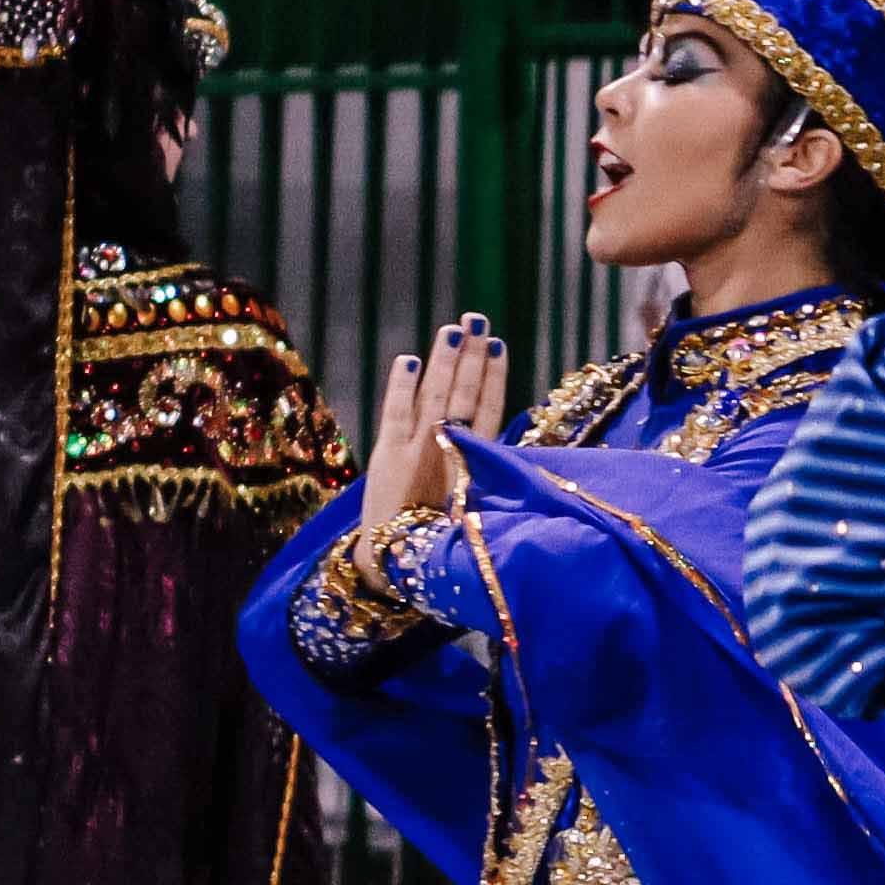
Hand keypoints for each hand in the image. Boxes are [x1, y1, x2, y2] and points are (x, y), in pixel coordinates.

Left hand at [361, 316, 511, 542]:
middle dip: (470, 355)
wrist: (398, 565)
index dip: (493, 376)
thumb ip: (484, 470)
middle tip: (476, 319)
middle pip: (463, 394)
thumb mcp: (475, 506)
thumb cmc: (441, 538)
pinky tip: (408, 358)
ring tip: (452, 328)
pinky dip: (401, 384)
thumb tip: (493, 435)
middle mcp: (450, 452)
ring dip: (443, 360)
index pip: (488, 410)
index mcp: (476, 466)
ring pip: (435, 395)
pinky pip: (395, 411)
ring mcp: (417, 450)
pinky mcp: (386, 456)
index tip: (498, 345)